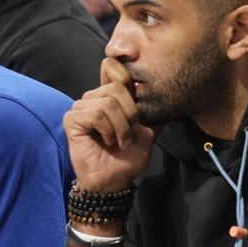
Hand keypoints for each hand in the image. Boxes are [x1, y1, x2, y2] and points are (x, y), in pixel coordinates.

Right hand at [65, 58, 157, 194]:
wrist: (114, 181)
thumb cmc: (127, 158)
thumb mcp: (148, 131)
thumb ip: (156, 113)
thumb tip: (175, 97)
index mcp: (109, 96)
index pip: (112, 66)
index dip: (124, 70)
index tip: (135, 84)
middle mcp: (93, 98)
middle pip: (116, 86)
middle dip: (131, 113)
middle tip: (129, 132)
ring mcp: (80, 108)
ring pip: (107, 102)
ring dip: (120, 126)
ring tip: (119, 140)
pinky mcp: (72, 120)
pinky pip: (96, 114)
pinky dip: (108, 130)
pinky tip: (107, 141)